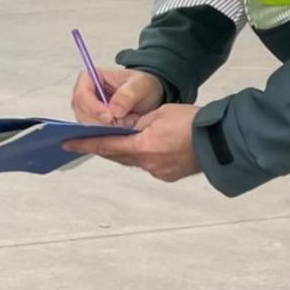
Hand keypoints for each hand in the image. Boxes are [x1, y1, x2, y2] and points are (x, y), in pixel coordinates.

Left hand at [62, 103, 201, 182]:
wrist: (222, 140)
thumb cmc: (193, 122)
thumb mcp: (160, 113)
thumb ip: (137, 122)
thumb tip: (122, 127)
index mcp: (144, 146)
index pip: (107, 145)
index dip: (86, 144)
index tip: (68, 143)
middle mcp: (149, 163)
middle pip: (118, 155)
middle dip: (106, 146)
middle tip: (90, 139)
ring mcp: (159, 172)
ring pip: (133, 161)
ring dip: (127, 151)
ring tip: (126, 138)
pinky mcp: (168, 175)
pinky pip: (148, 165)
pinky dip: (144, 155)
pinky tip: (150, 146)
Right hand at [72, 67, 164, 125]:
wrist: (146, 97)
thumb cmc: (141, 85)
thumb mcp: (139, 85)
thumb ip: (127, 95)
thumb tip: (114, 110)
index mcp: (89, 77)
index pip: (81, 94)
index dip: (93, 107)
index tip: (110, 117)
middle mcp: (83, 94)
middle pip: (82, 112)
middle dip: (100, 122)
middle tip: (121, 124)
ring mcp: (86, 110)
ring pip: (86, 124)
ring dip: (105, 128)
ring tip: (127, 123)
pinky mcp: (92, 122)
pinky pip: (93, 132)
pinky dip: (108, 134)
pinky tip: (123, 128)